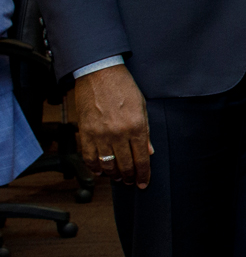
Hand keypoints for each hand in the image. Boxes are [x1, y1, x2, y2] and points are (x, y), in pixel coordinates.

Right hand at [73, 64, 151, 187]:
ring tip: (117, 177)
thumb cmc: (123, 87)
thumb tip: (148, 151)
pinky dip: (93, 167)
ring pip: (107, 164)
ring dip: (113, 174)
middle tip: (130, 182)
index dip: (143, 174)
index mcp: (136, 127)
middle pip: (125, 165)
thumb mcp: (143, 108)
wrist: (99, 74)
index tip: (143, 182)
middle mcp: (118, 133)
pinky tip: (99, 171)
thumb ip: (145, 132)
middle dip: (129, 177)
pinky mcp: (85, 132)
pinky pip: (88, 156)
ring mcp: (100, 134)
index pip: (142, 159)